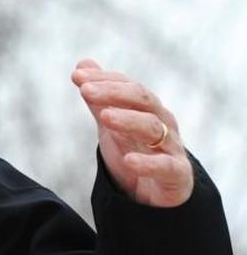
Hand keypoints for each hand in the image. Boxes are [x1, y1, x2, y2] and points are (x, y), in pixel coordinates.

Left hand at [71, 60, 192, 206]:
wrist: (157, 190)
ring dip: (128, 120)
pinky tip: (128, 160)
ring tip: (104, 116)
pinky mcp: (177, 173)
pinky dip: (148, 163)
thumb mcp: (112, 122)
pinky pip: (165, 166)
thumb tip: (82, 65)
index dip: (104, 80)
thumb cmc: (135, 149)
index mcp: (147, 108)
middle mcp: (162, 122)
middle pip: (142, 100)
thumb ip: (99, 97)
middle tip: (85, 90)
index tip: (77, 77)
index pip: (127, 86)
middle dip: (113, 93)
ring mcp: (171, 146)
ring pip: (153, 128)